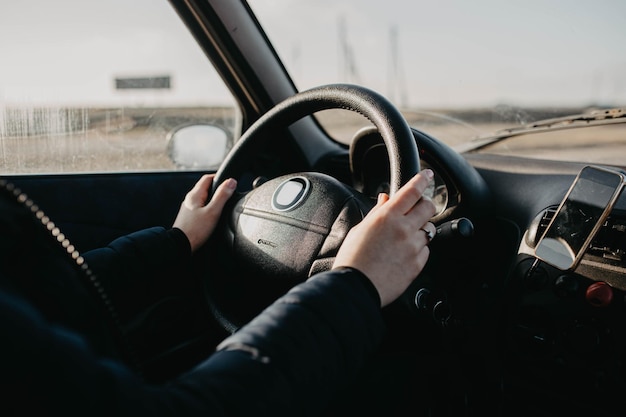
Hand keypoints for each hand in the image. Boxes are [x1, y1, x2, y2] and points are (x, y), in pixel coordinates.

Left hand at [173, 174, 236, 252]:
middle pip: (205, 188)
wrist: (180, 246)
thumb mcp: (213, 212)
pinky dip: (208, 208)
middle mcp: (189, 200)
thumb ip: (222, 196)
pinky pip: (200, 208)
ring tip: (222, 205)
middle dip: (217, 189)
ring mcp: (188, 209)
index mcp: (194, 195)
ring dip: (213, 199)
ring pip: (203, 198)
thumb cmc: (195, 230)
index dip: (219, 178)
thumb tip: (231, 182)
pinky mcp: (189, 218)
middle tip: (228, 193)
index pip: (208, 178)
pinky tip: (213, 216)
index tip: (229, 182)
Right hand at [332, 169, 436, 305]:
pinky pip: (425, 250)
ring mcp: (413, 247)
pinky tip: (402, 254)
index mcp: (387, 217)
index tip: (428, 175)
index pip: (412, 191)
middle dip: (424, 205)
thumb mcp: (360, 229)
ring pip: (428, 230)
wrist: (356, 287)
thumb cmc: (353, 259)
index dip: (422, 180)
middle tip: (416, 209)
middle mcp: (404, 229)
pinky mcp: (418, 264)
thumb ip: (377, 212)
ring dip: (419, 230)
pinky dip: (418, 249)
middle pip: (428, 207)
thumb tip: (386, 198)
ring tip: (403, 239)